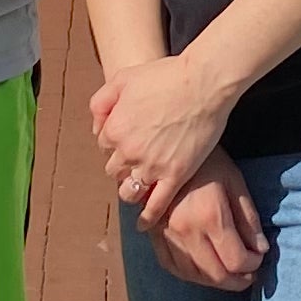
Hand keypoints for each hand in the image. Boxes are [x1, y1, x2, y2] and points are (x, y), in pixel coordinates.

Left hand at [89, 52, 233, 226]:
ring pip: (129, 191)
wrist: (203, 83)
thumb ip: (102, 101)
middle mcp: (128, 151)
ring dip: (130, 189)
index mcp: (113, 129)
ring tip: (139, 185)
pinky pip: (156, 205)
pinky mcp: (175, 176)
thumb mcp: (123, 78)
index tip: (129, 138)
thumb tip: (97, 126)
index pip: (104, 145)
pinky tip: (144, 223)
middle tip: (137, 158)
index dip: (116, 141)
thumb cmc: (166, 76)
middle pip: (114, 169)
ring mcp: (152, 166)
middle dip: (122, 165)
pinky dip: (148, 216)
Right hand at [148, 151, 265, 291]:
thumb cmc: (207, 161)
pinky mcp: (154, 235)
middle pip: (216, 275)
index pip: (236, 260)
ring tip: (230, 274)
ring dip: (216, 281)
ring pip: (194, 276)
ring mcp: (167, 235)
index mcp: (211, 216)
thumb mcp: (235, 182)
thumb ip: (248, 219)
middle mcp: (187, 231)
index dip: (253, 265)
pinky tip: (203, 271)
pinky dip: (191, 275)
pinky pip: (172, 267)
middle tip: (249, 274)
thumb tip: (260, 249)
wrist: (165, 148)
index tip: (259, 258)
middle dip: (237, 280)